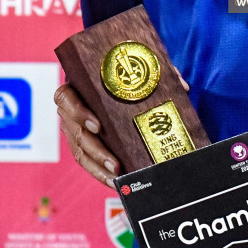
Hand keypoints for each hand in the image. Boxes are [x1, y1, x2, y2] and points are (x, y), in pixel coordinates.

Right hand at [54, 69, 189, 186]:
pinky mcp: (83, 144)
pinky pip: (88, 162)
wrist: (113, 78)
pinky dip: (100, 173)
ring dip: (98, 166)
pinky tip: (115, 181)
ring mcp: (75, 129)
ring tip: (117, 176)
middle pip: (74, 131)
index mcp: (77, 86)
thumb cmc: (123, 71)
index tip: (98, 125)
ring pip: (80, 151)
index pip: (65, 98)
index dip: (78, 112)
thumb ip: (157, 72)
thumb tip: (182, 86)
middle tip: (115, 163)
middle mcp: (71, 109)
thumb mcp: (137, 66)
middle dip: (95, 150)